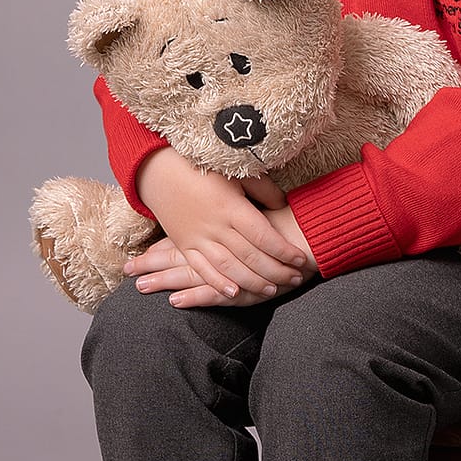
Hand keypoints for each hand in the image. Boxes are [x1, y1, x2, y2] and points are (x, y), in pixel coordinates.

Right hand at [127, 150, 315, 306]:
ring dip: (252, 282)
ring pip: (229, 267)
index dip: (284, 251)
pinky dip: (218, 283)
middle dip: (275, 270)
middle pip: (250, 256)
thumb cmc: (202, 167)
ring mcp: (198, 238)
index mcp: (231, 206)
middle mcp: (215, 226)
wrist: (158, 170)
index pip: (263, 235)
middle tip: (296, 279)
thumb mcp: (237, 172)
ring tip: (272, 290)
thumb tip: (282, 204)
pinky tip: (234, 294)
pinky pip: (202, 269)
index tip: (302, 259)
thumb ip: (262, 190)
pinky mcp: (185, 245)